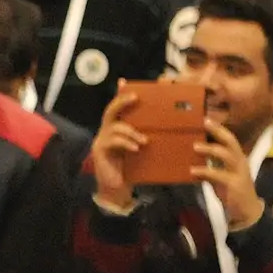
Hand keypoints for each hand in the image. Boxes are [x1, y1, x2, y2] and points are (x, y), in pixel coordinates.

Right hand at [89, 84, 144, 207]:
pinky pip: (111, 141)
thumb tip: (172, 130)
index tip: (127, 82)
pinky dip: (125, 143)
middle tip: (135, 97)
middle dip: (122, 101)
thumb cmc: (133, 169)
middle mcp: (108, 130)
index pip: (120, 108)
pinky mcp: (100, 150)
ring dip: (130, 131)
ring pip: (113, 126)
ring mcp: (102, 139)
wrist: (117, 190)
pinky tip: (136, 148)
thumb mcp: (142, 152)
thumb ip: (148, 140)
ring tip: (144, 140)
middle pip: (111, 110)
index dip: (123, 94)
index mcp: (119, 128)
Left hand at [195, 115, 265, 231]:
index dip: (219, 129)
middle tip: (203, 123)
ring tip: (195, 146)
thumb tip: (193, 150)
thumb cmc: (232, 190)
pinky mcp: (234, 185)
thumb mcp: (221, 173)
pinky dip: (205, 171)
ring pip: (227, 156)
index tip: (206, 118)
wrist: (247, 213)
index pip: (230, 140)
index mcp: (237, 158)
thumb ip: (211, 163)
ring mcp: (238, 173)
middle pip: (231, 143)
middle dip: (218, 132)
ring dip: (210, 150)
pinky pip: (218, 175)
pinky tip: (193, 170)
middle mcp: (240, 163)